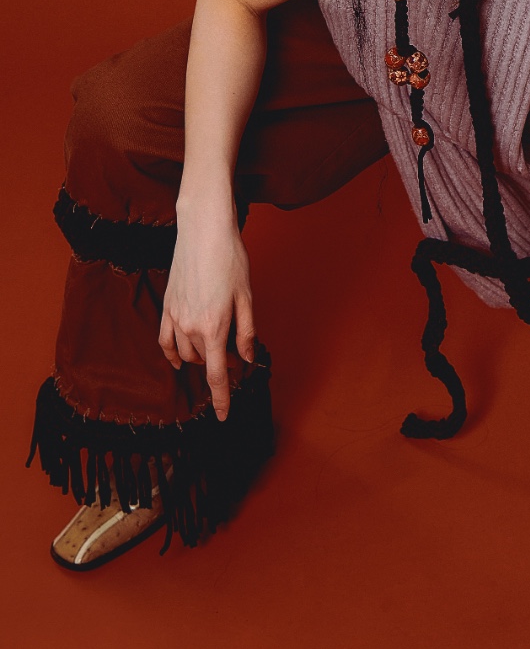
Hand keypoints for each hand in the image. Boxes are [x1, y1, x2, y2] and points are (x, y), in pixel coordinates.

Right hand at [159, 199, 254, 419]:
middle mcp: (190, 327)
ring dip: (200, 357)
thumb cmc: (231, 260)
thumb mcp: (247, 297)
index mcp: (214, 327)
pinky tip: (180, 358)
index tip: (222, 417)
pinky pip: (164, 341)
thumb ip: (246, 332)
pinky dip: (172, 353)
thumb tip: (247, 359)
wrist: (203, 231)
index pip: (217, 376)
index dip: (220, 400)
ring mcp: (175, 317)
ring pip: (184, 354)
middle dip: (220, 364)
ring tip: (217, 344)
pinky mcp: (166, 306)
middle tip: (237, 350)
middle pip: (204, 362)